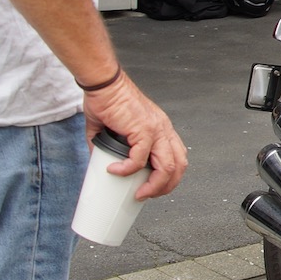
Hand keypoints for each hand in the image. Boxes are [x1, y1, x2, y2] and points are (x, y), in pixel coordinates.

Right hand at [83, 73, 187, 200]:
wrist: (103, 84)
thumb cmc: (107, 101)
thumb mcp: (111, 131)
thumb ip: (109, 149)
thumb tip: (102, 167)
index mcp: (161, 129)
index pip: (177, 157)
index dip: (169, 177)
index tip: (153, 188)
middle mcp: (163, 129)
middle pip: (178, 165)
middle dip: (165, 187)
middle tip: (147, 195)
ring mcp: (155, 129)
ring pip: (166, 166)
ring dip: (154, 185)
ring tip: (138, 193)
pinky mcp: (142, 128)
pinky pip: (139, 158)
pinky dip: (127, 169)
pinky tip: (115, 171)